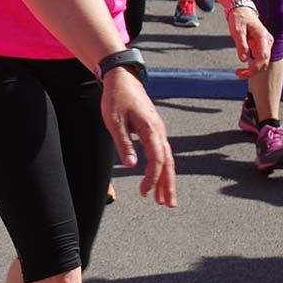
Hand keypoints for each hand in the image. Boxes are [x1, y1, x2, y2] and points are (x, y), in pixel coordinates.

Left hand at [99, 68, 175, 206]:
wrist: (122, 77)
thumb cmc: (116, 97)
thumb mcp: (114, 120)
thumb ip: (123, 143)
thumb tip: (132, 165)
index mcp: (151, 128)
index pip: (157, 159)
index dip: (153, 178)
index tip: (145, 192)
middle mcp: (159, 130)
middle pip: (168, 162)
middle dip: (168, 185)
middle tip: (169, 205)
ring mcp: (158, 130)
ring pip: (167, 158)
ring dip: (167, 179)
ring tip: (165, 199)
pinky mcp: (154, 129)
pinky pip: (162, 152)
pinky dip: (162, 167)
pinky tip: (159, 178)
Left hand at [227, 5, 271, 78]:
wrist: (241, 9)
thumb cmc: (239, 18)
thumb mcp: (237, 31)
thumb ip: (241, 45)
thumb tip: (243, 60)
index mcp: (263, 38)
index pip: (262, 58)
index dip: (254, 69)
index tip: (242, 74)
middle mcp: (267, 42)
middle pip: (264, 63)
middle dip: (252, 71)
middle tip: (238, 74)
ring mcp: (265, 44)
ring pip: (262, 62)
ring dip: (252, 69)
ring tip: (238, 71)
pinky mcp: (261, 45)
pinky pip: (259, 58)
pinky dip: (251, 64)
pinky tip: (242, 63)